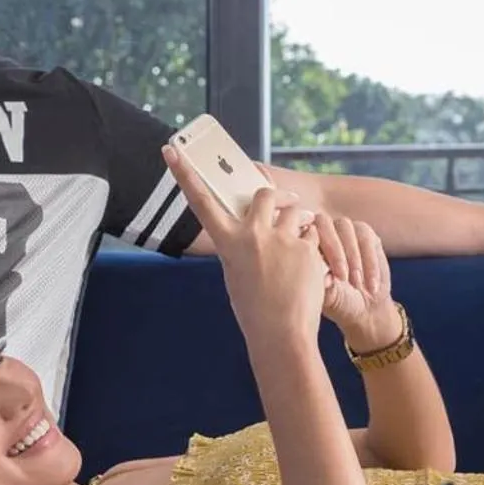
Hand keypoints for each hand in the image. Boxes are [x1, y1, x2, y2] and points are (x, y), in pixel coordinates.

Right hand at [164, 145, 324, 345]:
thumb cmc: (254, 310)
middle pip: (265, 194)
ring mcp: (282, 239)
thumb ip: (241, 247)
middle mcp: (253, 235)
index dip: (184, 174)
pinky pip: (312, 234)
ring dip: (297, 222)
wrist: (281, 334)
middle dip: (275, 196)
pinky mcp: (307, 248)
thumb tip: (249, 232)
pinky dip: (312, 246)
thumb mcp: (236, 275)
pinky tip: (310, 268)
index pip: (201, 201)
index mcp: (228, 243)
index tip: (171, 150)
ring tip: (297, 247)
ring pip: (293, 212)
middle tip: (282, 204)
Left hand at [310, 213, 403, 352]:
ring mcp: (343, 229)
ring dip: (352, 257)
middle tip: (342, 278)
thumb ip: (322, 284)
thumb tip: (324, 278)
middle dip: (334, 252)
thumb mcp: (326, 296)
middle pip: (324, 224)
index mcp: (303, 243)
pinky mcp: (365, 233)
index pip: (303, 233)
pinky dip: (369, 261)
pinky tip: (370, 283)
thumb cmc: (338, 301)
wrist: (364, 308)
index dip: (313, 250)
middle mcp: (321, 231)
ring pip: (346, 227)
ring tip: (356, 284)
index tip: (324, 276)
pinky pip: (366, 237)